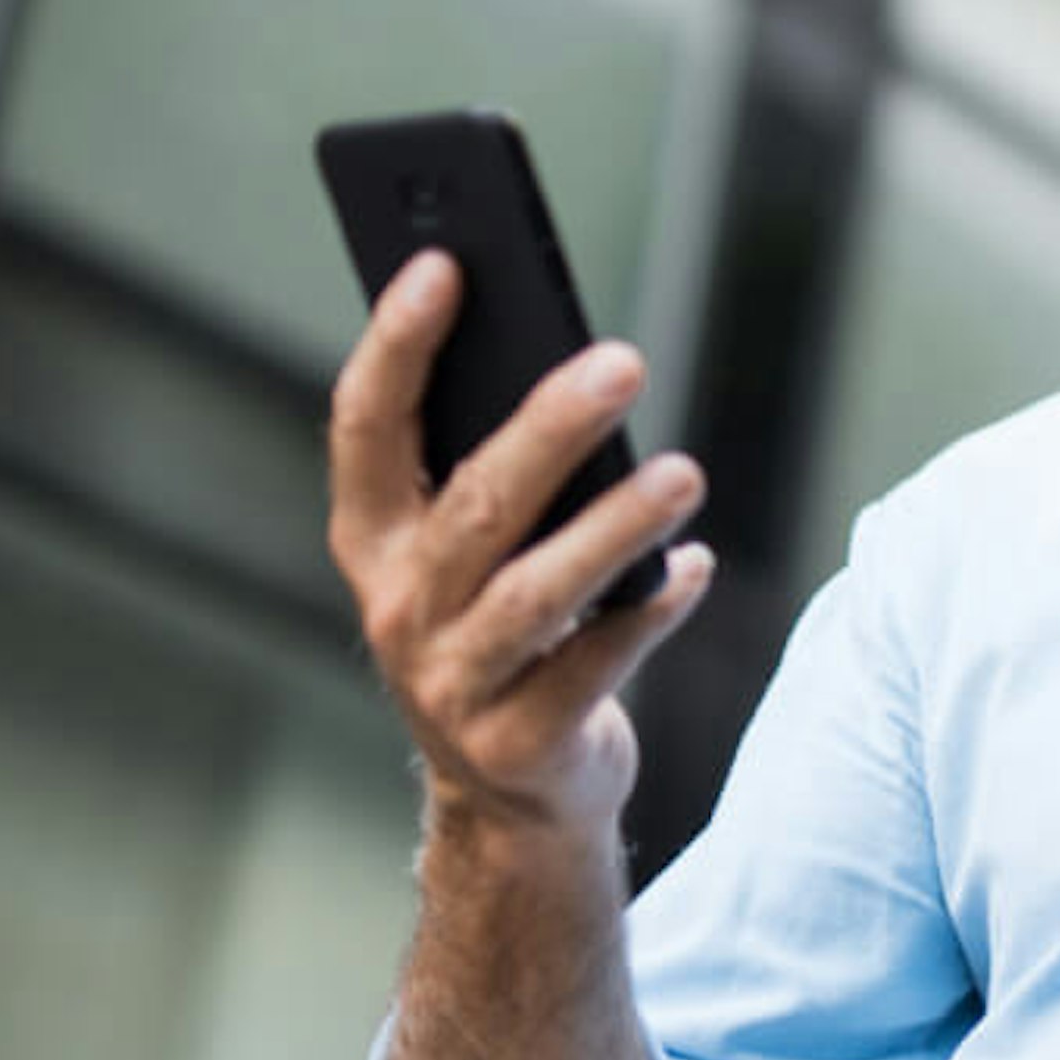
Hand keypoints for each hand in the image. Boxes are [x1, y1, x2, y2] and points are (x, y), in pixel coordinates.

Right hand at [325, 251, 713, 850]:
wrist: (510, 794)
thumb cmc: (502, 633)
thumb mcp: (472, 553)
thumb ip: (494, 467)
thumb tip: (571, 354)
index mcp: (373, 540)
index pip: (366, 427)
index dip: (396, 345)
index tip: (443, 264)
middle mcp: (401, 608)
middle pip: (476, 503)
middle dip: (548, 427)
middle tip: (623, 359)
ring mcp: (454, 682)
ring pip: (538, 592)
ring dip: (615, 527)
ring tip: (683, 473)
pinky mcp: (520, 741)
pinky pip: (598, 664)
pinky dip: (652, 610)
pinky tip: (694, 566)